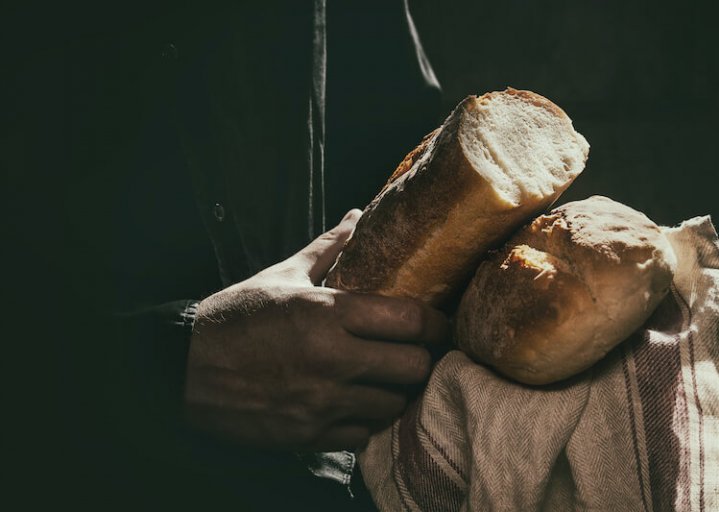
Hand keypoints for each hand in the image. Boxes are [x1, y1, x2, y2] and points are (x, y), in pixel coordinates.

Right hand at [185, 210, 449, 450]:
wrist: (183, 369)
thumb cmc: (236, 316)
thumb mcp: (281, 276)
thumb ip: (327, 249)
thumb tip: (355, 216)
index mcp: (328, 313)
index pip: (411, 320)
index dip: (435, 323)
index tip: (437, 323)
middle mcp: (332, 359)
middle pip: (413, 367)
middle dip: (420, 359)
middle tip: (413, 352)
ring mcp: (322, 401)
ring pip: (393, 404)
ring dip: (396, 392)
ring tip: (386, 379)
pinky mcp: (308, 434)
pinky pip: (363, 434)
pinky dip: (367, 420)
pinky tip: (357, 404)